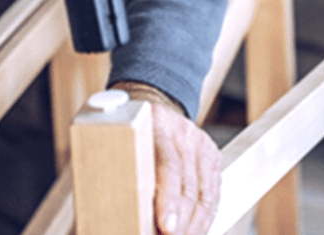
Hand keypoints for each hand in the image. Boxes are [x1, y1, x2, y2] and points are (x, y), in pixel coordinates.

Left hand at [112, 82, 221, 234]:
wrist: (151, 102)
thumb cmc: (123, 129)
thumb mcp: (113, 139)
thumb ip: (115, 170)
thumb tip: (111, 214)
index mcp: (155, 124)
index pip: (169, 166)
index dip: (169, 201)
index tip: (166, 228)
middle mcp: (183, 133)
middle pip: (189, 186)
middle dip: (181, 223)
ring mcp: (201, 144)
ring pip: (205, 194)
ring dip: (194, 226)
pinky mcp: (212, 156)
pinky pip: (213, 193)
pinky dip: (204, 217)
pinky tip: (194, 232)